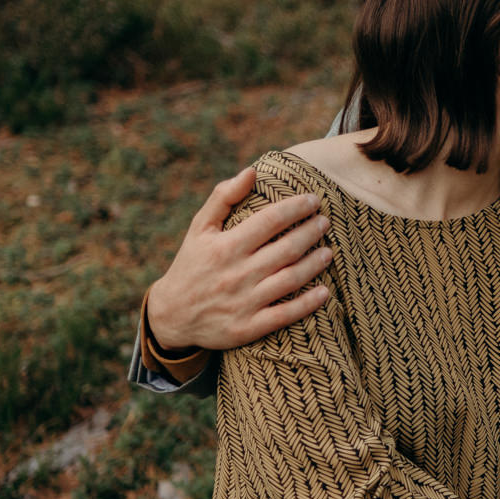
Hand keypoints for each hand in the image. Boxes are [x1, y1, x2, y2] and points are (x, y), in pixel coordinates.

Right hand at [142, 166, 332, 352]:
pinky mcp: (248, 327)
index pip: (270, 221)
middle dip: (311, 232)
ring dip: (314, 264)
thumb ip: (223, 197)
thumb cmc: (191, 264)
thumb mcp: (199, 228)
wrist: (171, 315)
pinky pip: (285, 314)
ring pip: (290, 279)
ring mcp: (244, 302)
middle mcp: (236, 273)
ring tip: (328, 251)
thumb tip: (252, 171)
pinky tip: (324, 292)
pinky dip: (308, 303)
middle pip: (286, 249)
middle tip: (325, 222)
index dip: (296, 208)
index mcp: (225, 247)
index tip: (313, 200)